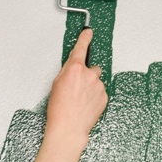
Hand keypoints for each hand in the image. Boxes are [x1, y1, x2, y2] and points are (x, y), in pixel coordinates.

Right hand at [44, 28, 107, 153]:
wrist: (69, 128)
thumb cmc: (59, 109)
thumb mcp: (56, 84)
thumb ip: (67, 71)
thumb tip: (73, 68)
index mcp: (75, 69)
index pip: (81, 48)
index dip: (85, 38)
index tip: (88, 32)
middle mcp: (89, 75)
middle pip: (91, 68)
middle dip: (86, 75)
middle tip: (76, 88)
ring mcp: (98, 86)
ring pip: (96, 81)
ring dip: (90, 87)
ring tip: (80, 100)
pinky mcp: (104, 96)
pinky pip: (100, 92)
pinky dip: (94, 96)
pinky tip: (85, 105)